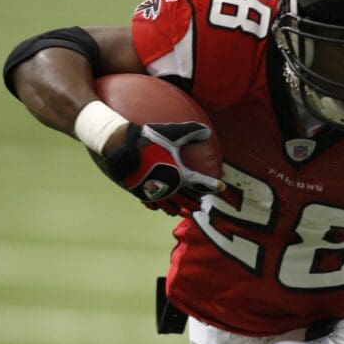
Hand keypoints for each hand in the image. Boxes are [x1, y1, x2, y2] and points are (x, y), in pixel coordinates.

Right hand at [103, 122, 223, 215]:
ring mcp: (155, 193)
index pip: (201, 184)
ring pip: (171, 206)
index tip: (221, 187)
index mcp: (180, 176)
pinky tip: (162, 208)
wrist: (122, 149)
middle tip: (202, 206)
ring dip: (180, 208)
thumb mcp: (172, 133)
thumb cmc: (148, 141)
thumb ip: (191, 132)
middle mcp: (169, 188)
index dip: (213, 186)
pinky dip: (161, 207)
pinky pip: (154, 205)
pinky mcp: (142, 193)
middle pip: (187, 200)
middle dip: (196, 203)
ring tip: (185, 211)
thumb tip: (208, 131)